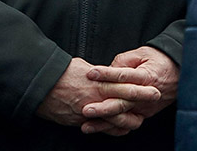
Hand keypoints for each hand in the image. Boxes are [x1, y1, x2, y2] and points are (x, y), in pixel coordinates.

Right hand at [34, 58, 159, 135]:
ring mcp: (90, 112)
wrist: (40, 86)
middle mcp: (97, 98)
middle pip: (126, 103)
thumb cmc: (61, 72)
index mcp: (98, 82)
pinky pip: (102, 128)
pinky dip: (112, 129)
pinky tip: (120, 128)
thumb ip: (98, 74)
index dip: (141, 87)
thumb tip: (105, 74)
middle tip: (156, 97)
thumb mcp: (82, 67)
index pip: (125, 85)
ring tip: (139, 119)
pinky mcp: (81, 121)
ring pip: (117, 120)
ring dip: (130, 120)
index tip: (153, 86)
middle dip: (142, 101)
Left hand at [81, 46, 178, 134]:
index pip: (124, 76)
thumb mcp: (141, 53)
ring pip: (124, 118)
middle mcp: (146, 95)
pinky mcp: (145, 114)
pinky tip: (99, 129)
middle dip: (103, 107)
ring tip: (87, 125)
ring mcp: (146, 107)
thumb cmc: (158, 59)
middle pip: (123, 102)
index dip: (106, 74)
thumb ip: (123, 61)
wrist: (179, 72)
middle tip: (86, 109)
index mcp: (146, 76)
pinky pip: (129, 124)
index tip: (90, 73)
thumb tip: (107, 69)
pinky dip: (113, 129)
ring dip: (105, 123)